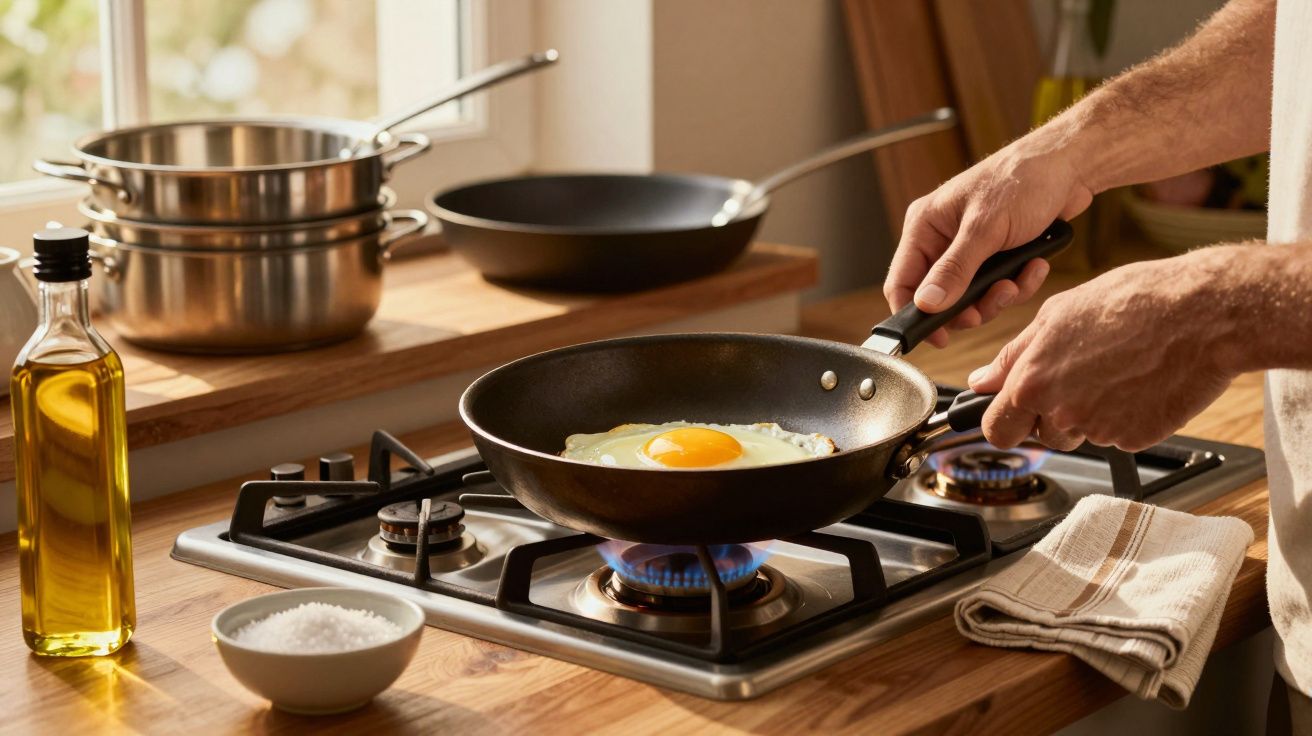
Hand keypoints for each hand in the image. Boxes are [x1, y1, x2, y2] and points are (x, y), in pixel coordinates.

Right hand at [885, 136, 1094, 346]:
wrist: (1070, 166)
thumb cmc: (1023, 179)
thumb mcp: (985, 228)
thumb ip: (954, 269)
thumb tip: (927, 304)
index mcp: (925, 226)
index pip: (901, 282)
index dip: (915, 315)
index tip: (939, 338)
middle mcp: (942, 239)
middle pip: (940, 297)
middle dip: (971, 306)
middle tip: (996, 299)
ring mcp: (969, 249)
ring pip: (972, 297)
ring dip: (1000, 296)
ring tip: (1019, 278)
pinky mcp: (996, 255)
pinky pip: (998, 287)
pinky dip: (1019, 283)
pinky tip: (1035, 265)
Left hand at [967, 250, 1238, 451]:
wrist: (1202, 314)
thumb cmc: (1133, 302)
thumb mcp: (1057, 314)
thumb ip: (1012, 356)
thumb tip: (981, 381)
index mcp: (1033, 381)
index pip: (995, 429)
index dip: (1003, 421)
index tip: (1012, 413)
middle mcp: (1061, 412)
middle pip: (1039, 438)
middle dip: (1046, 420)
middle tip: (1075, 383)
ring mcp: (1099, 429)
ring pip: (1078, 436)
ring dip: (1087, 415)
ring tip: (1114, 372)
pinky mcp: (1135, 439)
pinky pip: (1117, 436)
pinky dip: (1124, 416)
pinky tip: (1139, 382)